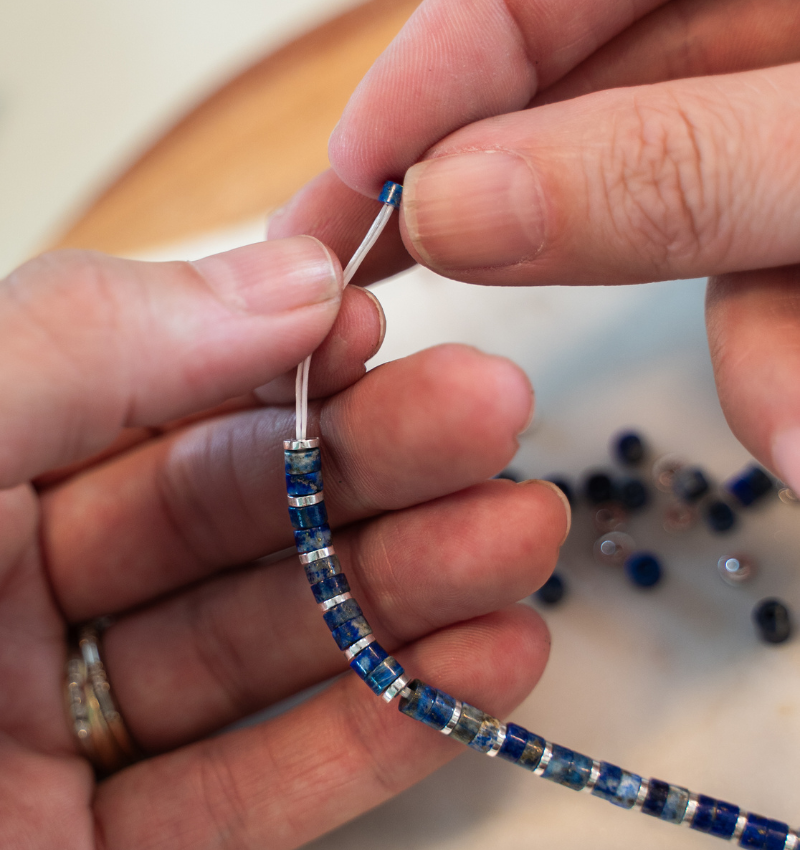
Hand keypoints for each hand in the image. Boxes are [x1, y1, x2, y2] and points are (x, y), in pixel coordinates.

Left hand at [0, 240, 566, 847]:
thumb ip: (79, 350)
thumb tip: (288, 279)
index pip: (141, 388)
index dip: (266, 352)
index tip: (381, 329)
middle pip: (228, 514)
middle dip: (378, 468)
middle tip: (499, 428)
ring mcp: (49, 736)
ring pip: (262, 647)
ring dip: (406, 598)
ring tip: (521, 547)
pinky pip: (255, 790)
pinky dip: (374, 730)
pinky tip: (477, 669)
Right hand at [269, 0, 799, 495]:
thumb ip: (663, 170)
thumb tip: (452, 207)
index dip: (428, 85)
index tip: (344, 188)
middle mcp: (758, 41)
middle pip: (586, 119)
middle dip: (516, 235)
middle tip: (395, 309)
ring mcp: (781, 136)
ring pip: (675, 226)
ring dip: (703, 339)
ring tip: (746, 419)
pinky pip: (760, 285)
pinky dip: (768, 361)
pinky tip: (790, 428)